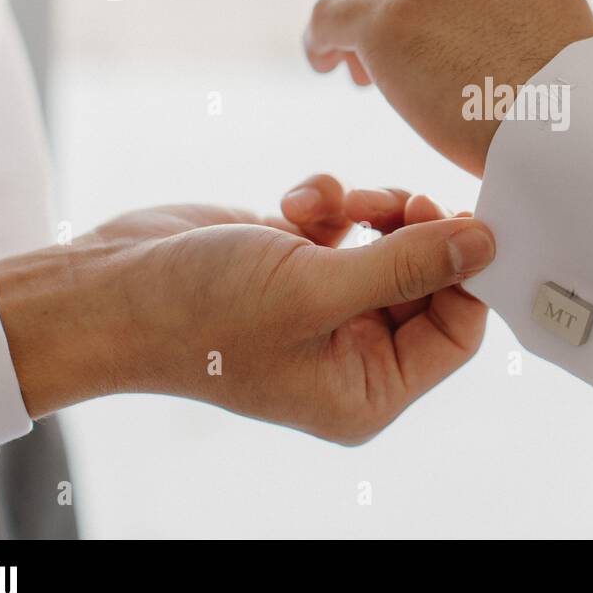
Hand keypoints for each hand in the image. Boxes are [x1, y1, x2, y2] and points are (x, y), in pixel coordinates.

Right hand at [0, 174, 494, 444]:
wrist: (106, 289)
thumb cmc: (199, 311)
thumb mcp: (316, 290)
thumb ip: (410, 266)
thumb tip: (487, 244)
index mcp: (366, 391)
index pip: (458, 333)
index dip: (468, 274)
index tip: (464, 219)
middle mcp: (352, 355)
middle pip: (431, 281)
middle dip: (415, 234)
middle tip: (403, 201)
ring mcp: (326, 307)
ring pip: (394, 242)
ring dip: (372, 209)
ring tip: (335, 204)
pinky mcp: (301, 263)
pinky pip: (351, 222)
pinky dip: (331, 203)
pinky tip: (292, 203)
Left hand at [303, 0, 592, 176]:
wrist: (569, 127)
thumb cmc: (570, 95)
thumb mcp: (552, 11)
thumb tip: (474, 21)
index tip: (420, 14)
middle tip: (379, 32)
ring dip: (350, 17)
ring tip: (359, 67)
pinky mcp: (386, 27)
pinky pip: (326, 16)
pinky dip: (319, 40)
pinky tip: (327, 65)